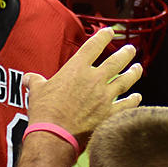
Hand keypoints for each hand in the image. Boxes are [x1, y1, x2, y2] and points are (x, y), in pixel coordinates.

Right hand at [24, 27, 141, 148]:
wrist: (55, 135)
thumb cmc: (45, 111)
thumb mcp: (37, 91)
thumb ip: (36, 81)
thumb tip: (28, 78)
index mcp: (76, 69)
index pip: (93, 46)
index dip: (103, 36)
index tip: (110, 31)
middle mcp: (94, 79)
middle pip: (116, 61)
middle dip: (125, 53)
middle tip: (131, 49)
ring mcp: (105, 96)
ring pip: (125, 80)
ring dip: (133, 73)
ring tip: (138, 68)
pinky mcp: (110, 114)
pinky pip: (126, 105)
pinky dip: (133, 101)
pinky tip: (137, 97)